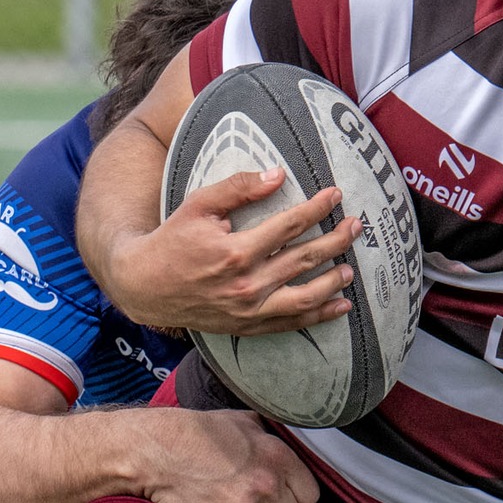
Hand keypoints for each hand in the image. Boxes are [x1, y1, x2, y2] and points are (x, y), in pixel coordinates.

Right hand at [108, 168, 360, 334]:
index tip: (336, 195)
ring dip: (333, 281)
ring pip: (304, 296)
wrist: (145, 286)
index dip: (316, 208)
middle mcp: (247, 284)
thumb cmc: (172, 240)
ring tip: (351, 268)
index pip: (289, 225)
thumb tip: (278, 175)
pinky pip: (291, 323)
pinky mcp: (248, 326)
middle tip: (357, 226)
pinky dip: (319, 316)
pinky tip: (340, 307)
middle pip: (304, 259)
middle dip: (335, 240)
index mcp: (236, 251)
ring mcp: (249, 310)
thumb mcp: (199, 205)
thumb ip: (238, 189)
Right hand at [130, 408, 319, 502]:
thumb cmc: (198, 432)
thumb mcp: (243, 421)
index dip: (297, 494)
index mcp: (278, 456)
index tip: (284, 491)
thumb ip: (271, 437)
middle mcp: (267, 484)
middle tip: (256, 497)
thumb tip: (286, 443)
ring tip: (231, 499)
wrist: (156, 450)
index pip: (311, 495)